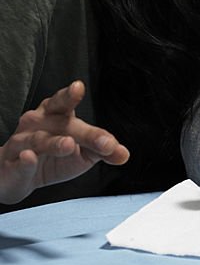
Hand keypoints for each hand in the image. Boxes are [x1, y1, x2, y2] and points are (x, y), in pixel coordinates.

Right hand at [0, 82, 129, 204]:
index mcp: (56, 114)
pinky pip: (19, 160)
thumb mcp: (82, 152)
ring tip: (69, 144)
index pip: (64, 102)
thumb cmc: (53, 156)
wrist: (18, 177)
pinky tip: (30, 158)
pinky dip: (24, 160)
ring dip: (53, 143)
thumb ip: (102, 150)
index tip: (79, 87)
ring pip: (38, 140)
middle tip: (101, 139)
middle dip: (81, 130)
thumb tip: (124, 154)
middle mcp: (38, 123)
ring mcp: (22, 142)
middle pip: (58, 121)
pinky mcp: (11, 164)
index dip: (71, 95)